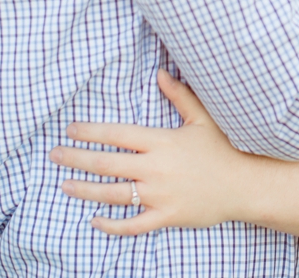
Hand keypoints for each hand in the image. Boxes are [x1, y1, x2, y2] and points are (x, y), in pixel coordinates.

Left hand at [49, 70, 258, 234]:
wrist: (244, 185)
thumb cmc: (222, 149)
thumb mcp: (203, 118)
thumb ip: (180, 96)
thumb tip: (160, 73)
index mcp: (162, 142)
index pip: (118, 134)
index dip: (91, 131)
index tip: (70, 129)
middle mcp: (156, 169)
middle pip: (107, 163)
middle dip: (77, 158)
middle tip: (54, 155)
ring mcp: (159, 196)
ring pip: (113, 194)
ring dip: (85, 189)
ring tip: (65, 183)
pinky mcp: (166, 217)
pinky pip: (132, 225)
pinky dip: (111, 225)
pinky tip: (94, 220)